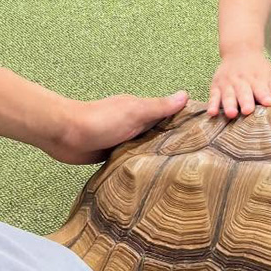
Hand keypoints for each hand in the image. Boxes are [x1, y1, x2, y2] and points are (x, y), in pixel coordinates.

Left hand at [43, 92, 188, 164]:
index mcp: (141, 111)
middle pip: (159, 134)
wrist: (65, 135)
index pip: (169, 116)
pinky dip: (140, 165)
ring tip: (179, 171)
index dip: (184, 124)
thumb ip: (159, 107)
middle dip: (173, 144)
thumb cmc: (100, 120)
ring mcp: (123, 140)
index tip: (205, 136)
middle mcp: (134, 125)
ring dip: (156, 156)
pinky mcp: (112, 155)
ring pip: (146, 149)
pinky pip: (132, 160)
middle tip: (197, 160)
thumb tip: (185, 95)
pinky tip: (151, 175)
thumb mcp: (135, 112)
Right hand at [208, 50, 270, 117]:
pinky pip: (213, 96)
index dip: (264, 95)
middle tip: (248, 111)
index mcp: (256, 78)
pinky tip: (212, 113)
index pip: (261, 88)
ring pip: (228, 95)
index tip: (268, 102)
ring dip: (229, 104)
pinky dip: (212, 105)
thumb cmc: (257, 66)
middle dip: (245, 102)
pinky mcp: (216, 86)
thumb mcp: (268, 72)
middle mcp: (241, 80)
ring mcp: (227, 83)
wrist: (239, 50)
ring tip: (231, 114)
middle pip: (243, 92)